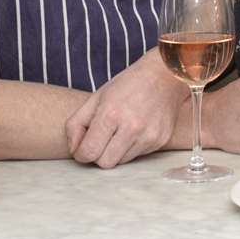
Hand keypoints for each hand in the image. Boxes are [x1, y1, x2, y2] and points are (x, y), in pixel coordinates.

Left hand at [65, 51, 187, 168]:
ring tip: (121, 132)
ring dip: (116, 151)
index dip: (81, 153)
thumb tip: (74, 150)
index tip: (84, 147)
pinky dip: (132, 147)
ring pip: (122, 162)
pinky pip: (138, 156)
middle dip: (99, 155)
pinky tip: (136, 130)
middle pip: (105, 163)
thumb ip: (76, 125)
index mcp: (111, 114)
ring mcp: (149, 135)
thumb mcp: (96, 98)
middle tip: (102, 140)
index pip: (88, 153)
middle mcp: (132, 127)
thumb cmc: (128, 85)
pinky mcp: (160, 140)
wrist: (165, 75)